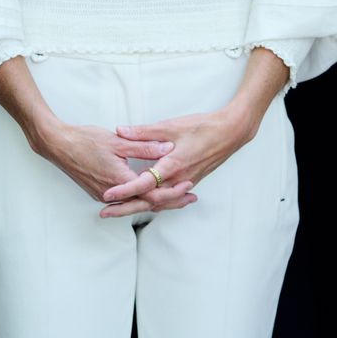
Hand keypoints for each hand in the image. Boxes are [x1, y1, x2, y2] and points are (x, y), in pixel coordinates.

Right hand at [41, 120, 176, 205]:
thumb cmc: (86, 140)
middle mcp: (113, 193)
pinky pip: (125, 201)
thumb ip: (144, 146)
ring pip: (136, 203)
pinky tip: (150, 193)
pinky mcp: (99, 192)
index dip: (172, 190)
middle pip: (147, 203)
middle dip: (171, 200)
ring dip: (157, 200)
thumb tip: (168, 150)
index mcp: (120, 180)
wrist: (58, 145)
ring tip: (178, 197)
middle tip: (190, 198)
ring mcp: (104, 195)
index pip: (152, 192)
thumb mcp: (118, 141)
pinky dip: (141, 198)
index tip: (189, 186)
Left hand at [100, 103, 256, 217]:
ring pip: (160, 202)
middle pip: (149, 201)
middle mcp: (179, 180)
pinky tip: (150, 203)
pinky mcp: (192, 181)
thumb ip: (144, 131)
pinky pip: (170, 198)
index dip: (124, 190)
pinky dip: (157, 203)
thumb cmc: (203, 127)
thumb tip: (120, 130)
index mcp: (172, 166)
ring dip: (140, 206)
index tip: (107, 195)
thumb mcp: (171, 125)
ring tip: (120, 209)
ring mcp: (186, 183)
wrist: (231, 133)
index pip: (144, 184)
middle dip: (125, 208)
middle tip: (105, 212)